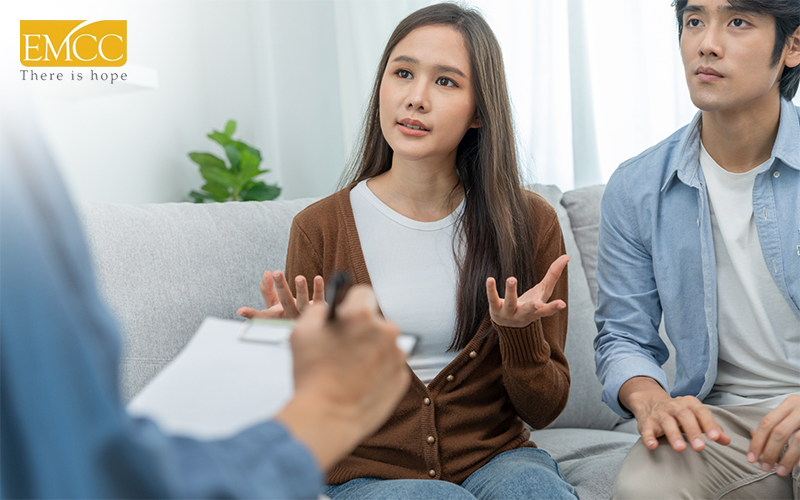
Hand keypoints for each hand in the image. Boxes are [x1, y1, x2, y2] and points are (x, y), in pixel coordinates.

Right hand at [237, 270, 324, 318]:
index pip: (263, 315)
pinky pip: (319, 300)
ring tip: (299, 278)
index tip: (241, 311)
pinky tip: (318, 278)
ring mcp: (306, 315)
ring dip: (302, 290)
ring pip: (303, 303)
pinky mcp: (321, 311)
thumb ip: (267, 289)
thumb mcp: (274, 304)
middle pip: (285, 302)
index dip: (252, 314)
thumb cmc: (289, 313)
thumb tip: (266, 273)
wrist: (312, 327)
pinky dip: (319, 290)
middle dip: (281, 288)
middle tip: (277, 273)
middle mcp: (291, 317)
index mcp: (278, 316)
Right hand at [274, 286, 409, 469]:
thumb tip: (328, 309)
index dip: (350, 303)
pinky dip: (378, 372)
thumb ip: (317, 311)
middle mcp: (386, 331)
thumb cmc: (312, 375)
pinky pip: (389, 367)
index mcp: (362, 315)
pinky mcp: (402, 378)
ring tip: (349, 370)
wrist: (327, 418)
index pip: (363, 293)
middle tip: (342, 348)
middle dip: (360, 330)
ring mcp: (397, 355)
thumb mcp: (301, 331)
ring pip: (384, 345)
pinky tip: (359, 383)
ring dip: (370, 351)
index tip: (345, 313)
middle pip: (374, 321)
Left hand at [486, 255, 569, 327]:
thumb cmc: (530, 303)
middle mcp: (523, 314)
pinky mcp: (495, 309)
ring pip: (510, 302)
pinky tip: (490, 279)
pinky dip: (491, 290)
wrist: (509, 324)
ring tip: (512, 278)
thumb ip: (554, 274)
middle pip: (529, 310)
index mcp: (537, 312)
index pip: (547, 311)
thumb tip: (567, 256)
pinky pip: (493, 299)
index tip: (562, 304)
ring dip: (511, 290)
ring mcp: (509, 313)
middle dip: (533, 306)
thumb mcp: (542, 291)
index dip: (554, 307)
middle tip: (537, 303)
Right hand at [621, 376, 730, 451]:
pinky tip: (652, 445)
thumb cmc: (678, 413)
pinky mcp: (646, 422)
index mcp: (689, 404)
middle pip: (684, 416)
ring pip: (667, 422)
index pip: (701, 412)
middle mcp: (674, 406)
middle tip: (700, 447)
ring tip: (680, 448)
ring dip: (674, 435)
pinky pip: (646, 429)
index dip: (709, 424)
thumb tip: (727, 440)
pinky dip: (648, 437)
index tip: (715, 438)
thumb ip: (711, 428)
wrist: (649, 401)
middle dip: (693, 431)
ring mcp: (659, 414)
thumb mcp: (695, 417)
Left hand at [747, 394, 799, 475]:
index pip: (767, 423)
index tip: (751, 458)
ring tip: (779, 472)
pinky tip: (797, 467)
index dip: (757, 442)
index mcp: (790, 403)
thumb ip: (774, 422)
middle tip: (763, 467)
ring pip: (797, 441)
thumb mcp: (791, 412)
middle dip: (769, 452)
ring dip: (786, 459)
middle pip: (779, 432)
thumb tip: (752, 434)